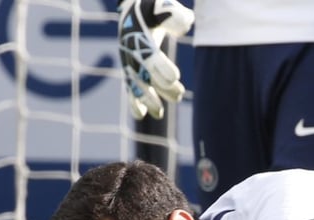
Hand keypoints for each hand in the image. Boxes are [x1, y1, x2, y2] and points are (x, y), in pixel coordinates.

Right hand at [117, 0, 193, 120]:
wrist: (134, 9)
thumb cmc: (152, 7)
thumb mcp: (162, 6)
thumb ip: (173, 15)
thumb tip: (185, 24)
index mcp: (140, 36)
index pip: (150, 56)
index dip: (161, 68)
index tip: (174, 78)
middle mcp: (132, 51)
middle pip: (145, 74)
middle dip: (161, 87)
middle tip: (179, 95)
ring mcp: (129, 61)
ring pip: (136, 84)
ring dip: (147, 99)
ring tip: (159, 113)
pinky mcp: (130, 69)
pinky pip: (130, 86)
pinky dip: (134, 100)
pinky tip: (140, 114)